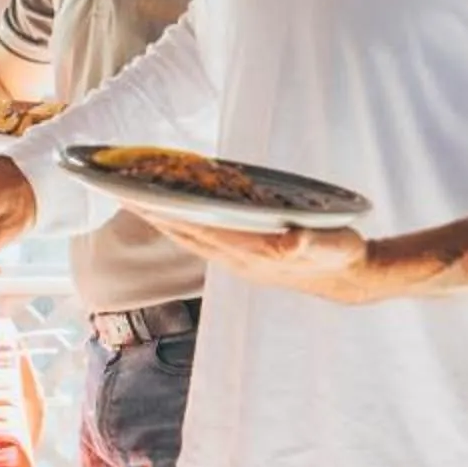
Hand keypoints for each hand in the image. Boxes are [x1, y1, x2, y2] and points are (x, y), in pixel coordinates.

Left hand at [148, 218, 380, 301]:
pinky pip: (203, 237)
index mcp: (251, 253)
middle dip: (151, 212)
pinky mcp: (242, 256)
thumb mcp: (332, 245)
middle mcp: (236, 259)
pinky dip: (182, 222)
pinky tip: (171, 210)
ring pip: (189, 236)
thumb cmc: (340, 255)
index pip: (200, 230)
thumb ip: (313, 243)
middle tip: (118, 189)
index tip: (140, 199)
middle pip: (184, 233)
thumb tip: (295, 241)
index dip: (169, 214)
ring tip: (133, 197)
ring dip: (161, 217)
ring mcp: (236, 260)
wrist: (349, 277)